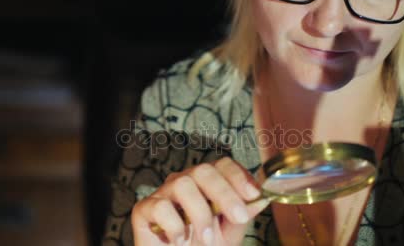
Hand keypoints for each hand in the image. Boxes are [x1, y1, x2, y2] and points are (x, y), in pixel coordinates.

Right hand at [131, 156, 269, 244]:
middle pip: (203, 170)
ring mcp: (162, 194)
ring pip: (182, 185)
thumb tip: (259, 199)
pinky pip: (160, 207)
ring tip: (206, 239)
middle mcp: (183, 182)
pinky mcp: (144, 210)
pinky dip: (174, 226)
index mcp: (206, 184)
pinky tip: (179, 240)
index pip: (222, 165)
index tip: (253, 194)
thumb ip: (242, 215)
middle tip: (239, 217)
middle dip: (225, 193)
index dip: (238, 175)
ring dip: (200, 213)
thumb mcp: (229, 233)